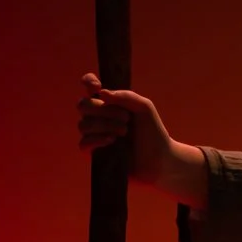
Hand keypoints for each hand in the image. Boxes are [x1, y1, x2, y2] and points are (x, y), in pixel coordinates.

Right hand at [77, 74, 206, 204]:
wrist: (158, 159)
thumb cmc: (152, 132)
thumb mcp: (144, 108)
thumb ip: (126, 96)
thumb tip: (101, 93)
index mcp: (109, 103)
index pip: (89, 87)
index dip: (88, 82)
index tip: (97, 86)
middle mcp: (99, 117)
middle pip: (83, 105)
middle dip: (104, 110)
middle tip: (126, 118)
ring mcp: (95, 135)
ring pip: (83, 124)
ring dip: (105, 126)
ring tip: (125, 132)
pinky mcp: (94, 153)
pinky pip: (83, 143)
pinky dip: (97, 140)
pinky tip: (112, 141)